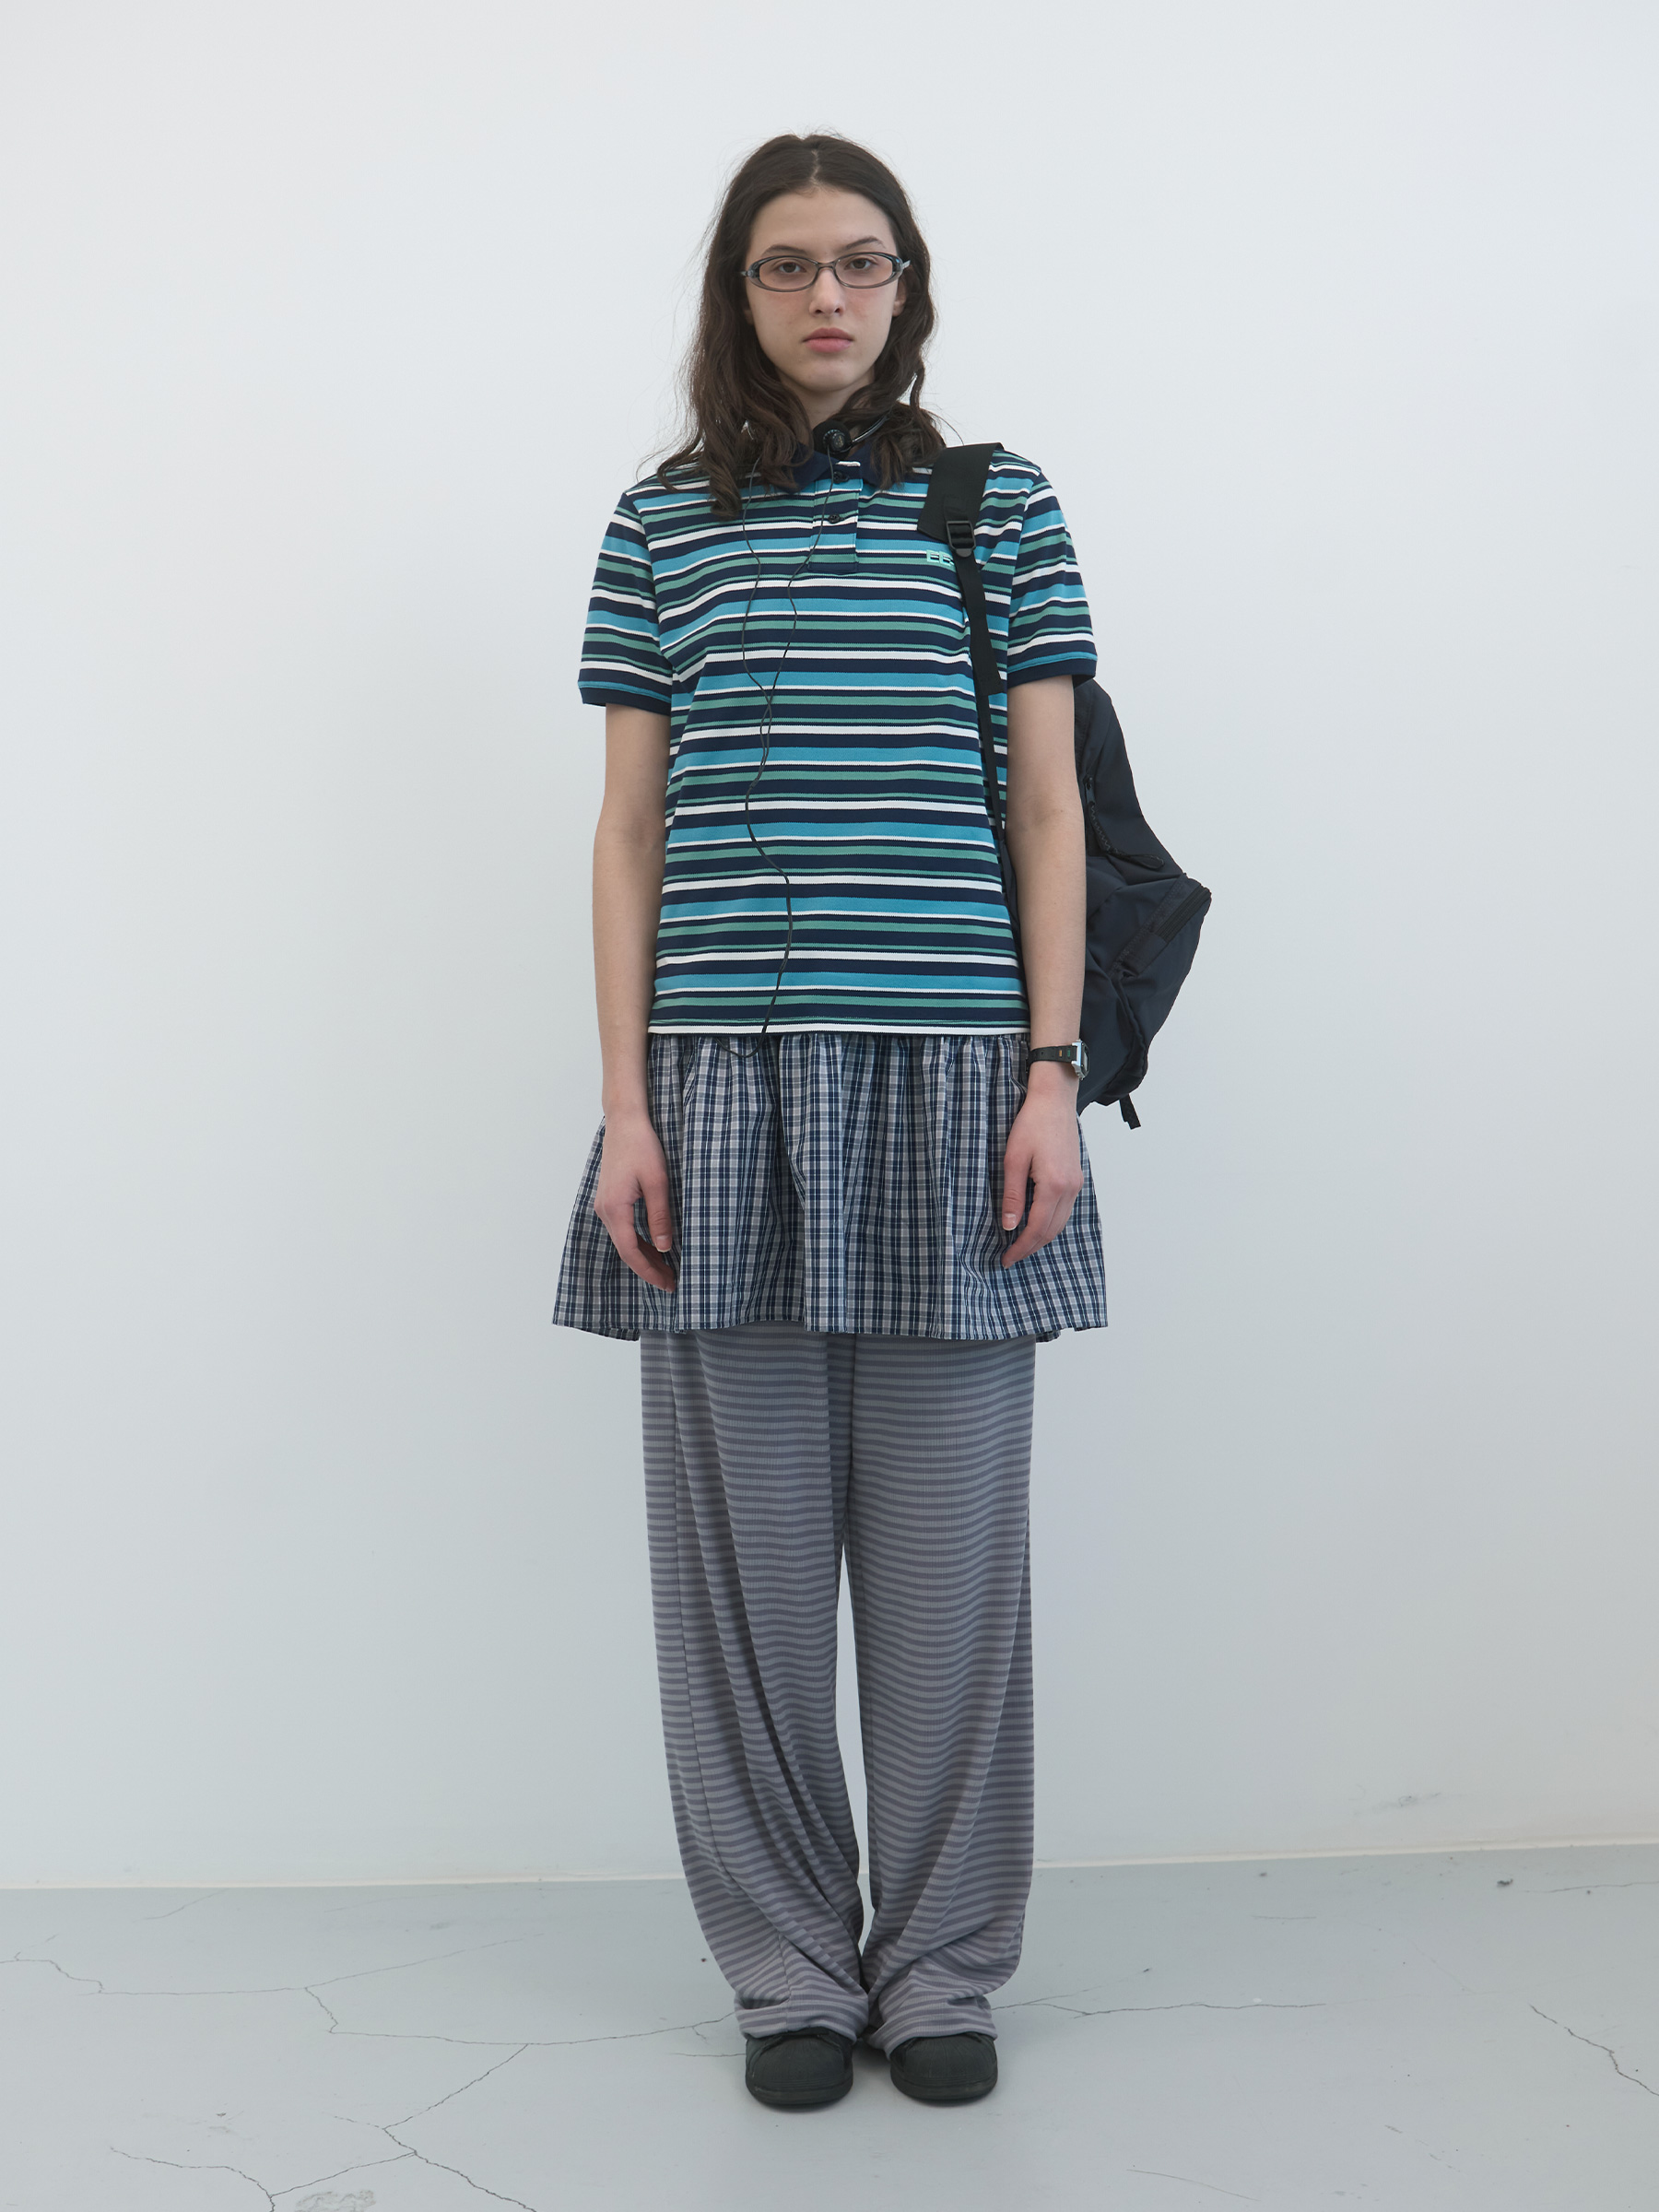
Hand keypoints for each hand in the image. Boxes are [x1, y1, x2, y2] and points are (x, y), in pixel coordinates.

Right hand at [594, 1109, 676, 1290]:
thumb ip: (660, 1216)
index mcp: (615, 1209)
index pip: (631, 1252)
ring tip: (666, 1268)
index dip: (650, 1271)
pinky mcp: (610, 1199)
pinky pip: (623, 1228)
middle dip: (648, 1268)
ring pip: (624, 1240)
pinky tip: (654, 1245)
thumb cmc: (642, 1147)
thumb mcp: (658, 1182)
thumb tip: (665, 1248)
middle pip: (626, 1250)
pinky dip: (638, 1241)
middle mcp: (605, 1210)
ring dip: (644, 1255)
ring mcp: (605, 1205)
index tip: (668, 1283)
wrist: (625, 1122)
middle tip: (671, 1281)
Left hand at [999, 1067, 1084, 1268]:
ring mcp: (1076, 1184)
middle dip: (1031, 1248)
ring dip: (1041, 1238)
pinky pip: (1065, 1211)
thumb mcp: (1013, 1159)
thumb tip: (1009, 1226)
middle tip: (1010, 1257)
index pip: (1036, 1229)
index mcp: (1054, 1186)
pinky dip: (1050, 1223)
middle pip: (1051, 1231)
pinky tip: (1036, 1224)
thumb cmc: (1032, 1124)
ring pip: (1060, 1223)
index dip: (1021, 1248)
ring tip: (1021, 1245)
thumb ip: (1013, 1195)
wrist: (1054, 1101)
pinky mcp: (1075, 1178)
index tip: (1006, 1260)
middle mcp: (1070, 1189)